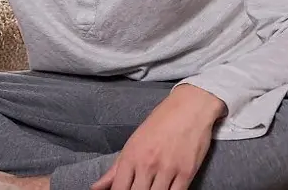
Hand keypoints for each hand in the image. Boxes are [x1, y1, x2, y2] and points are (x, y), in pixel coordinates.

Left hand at [91, 84, 224, 189]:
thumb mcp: (134, 142)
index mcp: (131, 156)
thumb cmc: (162, 121)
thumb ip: (114, 169)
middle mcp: (147, 164)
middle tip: (141, 189)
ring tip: (152, 188)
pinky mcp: (186, 172)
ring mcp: (167, 169)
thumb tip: (95, 188)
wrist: (191, 106)